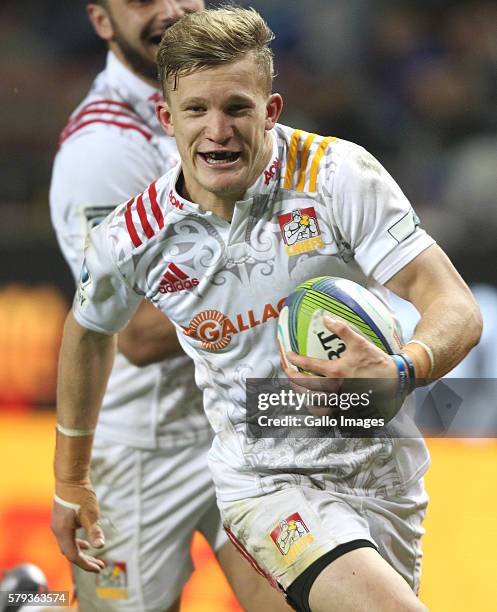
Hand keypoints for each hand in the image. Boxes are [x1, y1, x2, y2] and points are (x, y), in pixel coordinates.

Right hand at [51, 485, 105, 572]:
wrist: (70, 478)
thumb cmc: (80, 495)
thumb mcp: (91, 514)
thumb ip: (94, 531)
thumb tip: (100, 546)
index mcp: (63, 532)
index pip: (73, 556)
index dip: (86, 564)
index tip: (99, 567)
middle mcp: (57, 531)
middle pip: (70, 553)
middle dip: (85, 561)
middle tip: (100, 565)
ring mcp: (57, 525)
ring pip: (68, 546)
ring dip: (81, 553)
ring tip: (95, 558)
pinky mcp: (61, 520)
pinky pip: (68, 538)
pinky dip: (77, 544)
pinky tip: (85, 543)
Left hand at [283, 318, 401, 421]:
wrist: (393, 380)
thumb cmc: (376, 361)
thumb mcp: (359, 342)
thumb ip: (341, 329)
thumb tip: (326, 318)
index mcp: (336, 371)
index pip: (309, 365)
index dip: (296, 359)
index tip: (288, 356)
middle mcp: (335, 387)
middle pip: (306, 385)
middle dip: (293, 378)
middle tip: (288, 371)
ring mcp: (340, 399)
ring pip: (312, 401)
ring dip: (301, 393)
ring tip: (296, 386)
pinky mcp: (345, 408)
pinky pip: (325, 413)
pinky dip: (314, 408)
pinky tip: (311, 402)